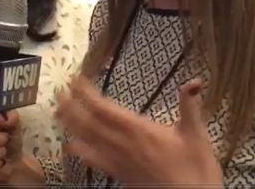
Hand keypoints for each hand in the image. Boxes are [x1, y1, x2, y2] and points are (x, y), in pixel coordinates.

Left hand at [57, 76, 223, 186]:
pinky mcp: (120, 175)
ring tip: (57, 112)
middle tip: (58, 91)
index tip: (75, 79)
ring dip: (70, 125)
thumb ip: (190, 105)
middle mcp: (123, 144)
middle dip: (71, 105)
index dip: (86, 93)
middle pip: (88, 122)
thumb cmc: (196, 169)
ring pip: (87, 140)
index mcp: (138, 129)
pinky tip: (70, 147)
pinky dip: (79, 152)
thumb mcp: (196, 133)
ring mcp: (119, 160)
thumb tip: (195, 82)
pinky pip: (94, 161)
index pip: (104, 108)